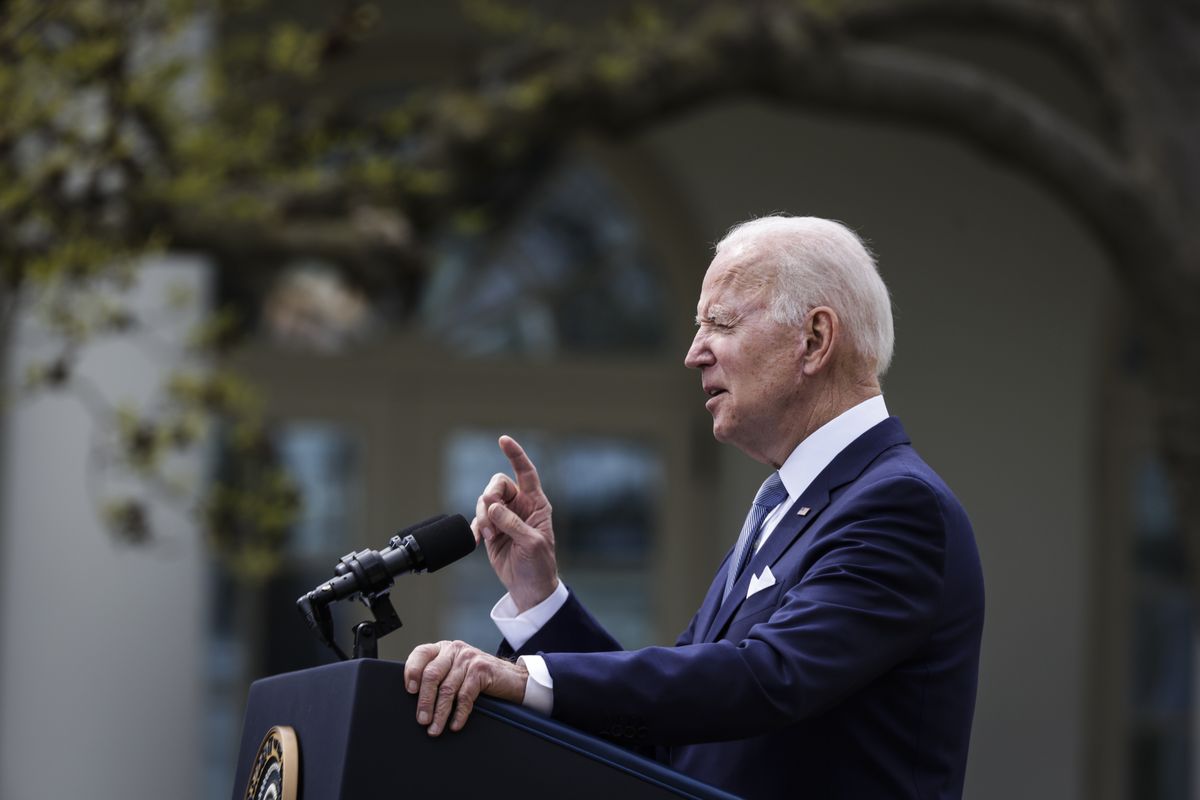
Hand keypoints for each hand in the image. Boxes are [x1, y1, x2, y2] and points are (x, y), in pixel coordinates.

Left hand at [404, 640, 526, 735]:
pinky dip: (459, 714)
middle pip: (432, 675)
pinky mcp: (482, 670)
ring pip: (447, 688)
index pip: (421, 654)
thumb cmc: (478, 678)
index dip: (412, 671)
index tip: (409, 691)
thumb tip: (415, 699)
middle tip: (422, 720)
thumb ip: (438, 676)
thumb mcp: (455, 671)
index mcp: (443, 649)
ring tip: (435, 729)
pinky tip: (455, 724)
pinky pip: (465, 696)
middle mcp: (454, 649)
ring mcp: (468, 658)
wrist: (512, 678)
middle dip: (425, 701)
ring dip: (440, 713)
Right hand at [473, 435, 558, 611]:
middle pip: (498, 486)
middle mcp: (520, 507)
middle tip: (491, 516)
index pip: (526, 473)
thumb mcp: (532, 543)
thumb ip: (513, 523)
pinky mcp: (492, 530)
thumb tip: (492, 506)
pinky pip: (477, 520)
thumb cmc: (539, 565)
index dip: (515, 455)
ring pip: (484, 502)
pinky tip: (476, 540)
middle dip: (490, 498)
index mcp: (537, 504)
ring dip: (482, 516)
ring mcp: (504, 518)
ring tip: (488, 535)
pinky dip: (474, 528)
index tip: (503, 440)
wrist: (530, 588)